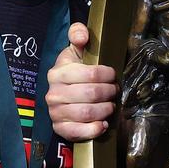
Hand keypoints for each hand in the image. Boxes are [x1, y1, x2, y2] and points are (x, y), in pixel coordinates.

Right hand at [46, 23, 118, 140]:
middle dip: (109, 92)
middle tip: (115, 91)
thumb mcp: (74, 51)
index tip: (113, 76)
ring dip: (105, 110)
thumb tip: (82, 35)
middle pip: (91, 94)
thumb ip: (78, 35)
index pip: (90, 74)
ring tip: (111, 105)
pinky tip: (103, 124)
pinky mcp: (60, 128)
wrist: (61, 95)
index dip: (107, 75)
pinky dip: (94, 129)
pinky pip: (78, 132)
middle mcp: (54, 93)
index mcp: (58, 73)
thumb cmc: (72, 72)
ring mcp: (55, 112)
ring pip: (87, 113)